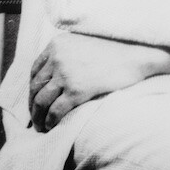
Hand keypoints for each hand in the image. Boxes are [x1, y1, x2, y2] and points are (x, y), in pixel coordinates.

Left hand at [29, 33, 169, 131]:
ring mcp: (66, 73)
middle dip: (32, 104)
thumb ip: (67, 53)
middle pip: (35, 86)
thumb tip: (55, 74)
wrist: (137, 55)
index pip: (35, 69)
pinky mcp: (77, 90)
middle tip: (34, 117)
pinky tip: (51, 126)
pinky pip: (55, 110)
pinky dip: (50, 121)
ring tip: (41, 126)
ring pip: (41, 100)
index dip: (32, 87)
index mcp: (57, 43)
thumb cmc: (115, 51)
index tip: (34, 99)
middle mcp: (58, 57)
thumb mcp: (84, 43)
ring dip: (38, 116)